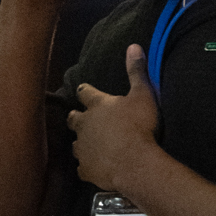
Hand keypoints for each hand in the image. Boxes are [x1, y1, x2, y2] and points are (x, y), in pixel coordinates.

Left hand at [68, 45, 160, 192]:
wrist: (134, 163)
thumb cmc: (139, 126)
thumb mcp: (143, 95)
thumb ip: (136, 71)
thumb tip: (133, 46)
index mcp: (97, 105)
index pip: (84, 92)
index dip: (85, 91)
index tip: (84, 91)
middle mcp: (84, 125)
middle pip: (73, 119)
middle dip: (75, 117)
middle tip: (80, 118)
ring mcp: (83, 149)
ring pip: (75, 144)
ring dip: (82, 143)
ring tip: (90, 145)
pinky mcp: (86, 169)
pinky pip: (83, 168)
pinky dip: (88, 166)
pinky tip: (95, 168)